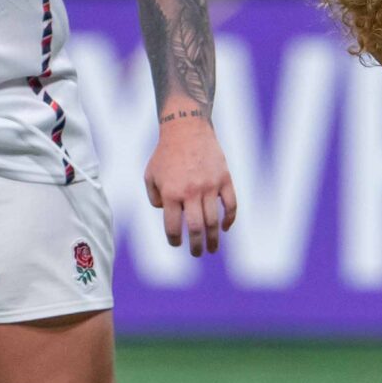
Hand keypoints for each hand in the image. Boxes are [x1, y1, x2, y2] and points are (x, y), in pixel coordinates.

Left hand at [146, 112, 236, 255]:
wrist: (187, 129)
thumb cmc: (166, 154)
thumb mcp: (150, 175)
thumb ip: (154, 198)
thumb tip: (166, 213)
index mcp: (171, 193)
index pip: (173, 227)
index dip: (174, 240)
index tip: (177, 244)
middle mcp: (191, 192)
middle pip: (196, 229)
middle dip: (197, 246)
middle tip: (197, 253)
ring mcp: (210, 186)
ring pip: (214, 220)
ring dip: (213, 239)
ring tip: (212, 248)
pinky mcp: (224, 179)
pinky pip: (231, 204)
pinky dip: (229, 219)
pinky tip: (225, 227)